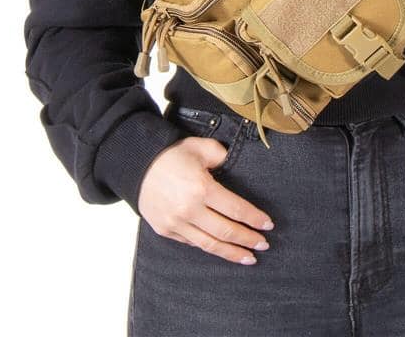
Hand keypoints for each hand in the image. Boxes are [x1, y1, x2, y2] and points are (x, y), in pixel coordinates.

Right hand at [137, 136, 274, 264]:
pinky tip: (221, 248)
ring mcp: (176, 223)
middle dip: (248, 239)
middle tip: (263, 244)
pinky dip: (209, 247)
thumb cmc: (170, 154)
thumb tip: (233, 163)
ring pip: (209, 244)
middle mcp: (189, 210)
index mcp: (201, 188)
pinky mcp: (166, 230)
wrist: (136, 165)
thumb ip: (221, 154)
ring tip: (248, 257)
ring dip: (232, 253)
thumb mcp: (199, 147)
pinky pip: (192, 243)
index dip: (254, 218)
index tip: (268, 224)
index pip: (235, 209)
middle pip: (226, 231)